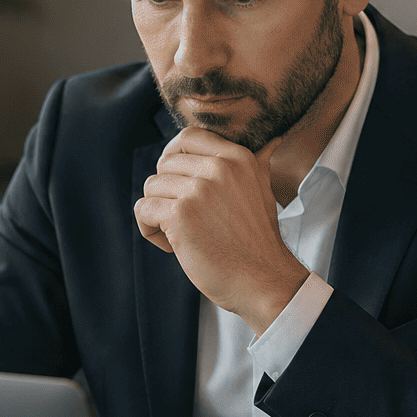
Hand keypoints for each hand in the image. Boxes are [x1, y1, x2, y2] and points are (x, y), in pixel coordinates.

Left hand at [134, 127, 308, 334]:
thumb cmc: (257, 240)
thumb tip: (273, 140)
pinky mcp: (180, 215)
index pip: (188, 137)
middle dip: (167, 192)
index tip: (178, 182)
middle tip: (186, 218)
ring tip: (180, 234)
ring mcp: (198, 190)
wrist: (262, 279)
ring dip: (158, 213)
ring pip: (151, 187)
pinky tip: (171, 245)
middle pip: (165, 164)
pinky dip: (149, 229)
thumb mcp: (263, 190)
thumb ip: (259, 161)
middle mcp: (219, 168)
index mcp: (238, 157)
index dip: (174, 157)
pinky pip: (143, 209)